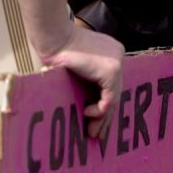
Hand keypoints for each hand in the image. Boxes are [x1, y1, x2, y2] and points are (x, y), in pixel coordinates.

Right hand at [40, 25, 123, 139]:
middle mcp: (118, 56)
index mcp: (111, 52)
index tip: (95, 119)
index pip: (112, 84)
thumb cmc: (56, 49)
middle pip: (115, 92)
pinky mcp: (112, 71)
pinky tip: (87, 113)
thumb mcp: (77, 65)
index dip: (105, 103)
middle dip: (105, 116)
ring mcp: (117, 63)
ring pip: (113, 98)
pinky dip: (99, 109)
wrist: (54, 38)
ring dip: (102, 118)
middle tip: (97, 133)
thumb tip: (89, 105)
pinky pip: (110, 98)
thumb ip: (88, 78)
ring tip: (92, 133)